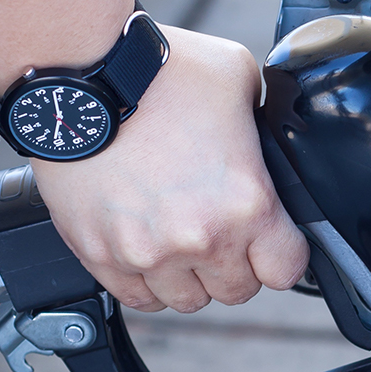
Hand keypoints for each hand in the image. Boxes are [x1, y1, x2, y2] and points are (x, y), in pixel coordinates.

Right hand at [29, 25, 308, 312]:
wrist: (84, 73)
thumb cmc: (160, 70)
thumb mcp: (240, 80)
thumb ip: (262, 120)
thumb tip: (264, 136)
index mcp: (247, 202)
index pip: (287, 270)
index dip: (284, 253)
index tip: (273, 240)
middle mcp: (200, 237)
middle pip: (237, 291)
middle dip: (236, 264)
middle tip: (222, 229)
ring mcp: (146, 252)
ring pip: (187, 301)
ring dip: (191, 276)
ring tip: (181, 238)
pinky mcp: (100, 254)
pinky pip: (136, 298)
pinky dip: (146, 281)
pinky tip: (149, 248)